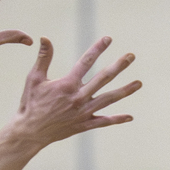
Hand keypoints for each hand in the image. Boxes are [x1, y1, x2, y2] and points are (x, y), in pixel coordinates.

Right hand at [6, 38, 139, 149]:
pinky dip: (117, 119)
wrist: (30, 132)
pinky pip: (104, 121)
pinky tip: (130, 116)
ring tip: (139, 83)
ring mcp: (83, 112)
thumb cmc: (30, 104)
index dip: (98, 49)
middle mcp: (79, 97)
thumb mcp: (34, 79)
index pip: (86, 62)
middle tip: (131, 56)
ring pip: (109, 99)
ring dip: (125, 91)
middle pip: (104, 78)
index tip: (108, 39)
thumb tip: (45, 38)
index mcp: (67, 84)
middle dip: (118, 66)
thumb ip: (43, 58)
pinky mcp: (84, 125)